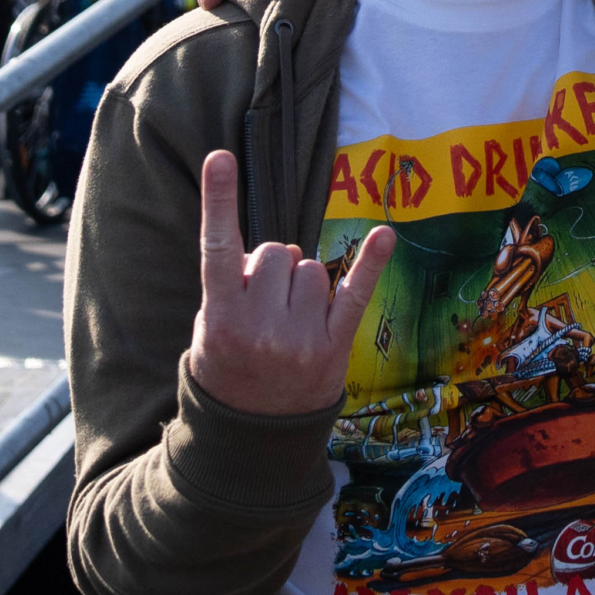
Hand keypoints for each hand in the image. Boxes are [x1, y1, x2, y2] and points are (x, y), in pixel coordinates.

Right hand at [187, 149, 392, 415]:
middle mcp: (261, 325)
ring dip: (303, 283)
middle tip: (264, 304)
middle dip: (272, 268)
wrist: (255, 437)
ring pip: (312, 268)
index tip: (221, 157)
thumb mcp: (209, 332)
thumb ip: (234, 286)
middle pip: (277, 253)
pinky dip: (371, 263)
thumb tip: (274, 253)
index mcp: (221, 318)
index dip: (219, 201)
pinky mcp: (333, 346)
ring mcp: (299, 337)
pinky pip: (355, 293)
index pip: (217, 248)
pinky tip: (384, 236)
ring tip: (289, 319)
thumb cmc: (228, 371)